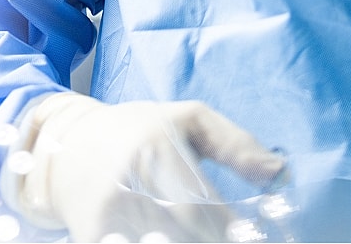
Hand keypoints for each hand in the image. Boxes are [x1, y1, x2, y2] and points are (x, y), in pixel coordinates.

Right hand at [9, 93, 285, 241]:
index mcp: (159, 147)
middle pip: (185, 234)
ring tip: (209, 237)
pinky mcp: (89, 237)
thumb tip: (280, 172)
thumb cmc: (143, 129)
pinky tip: (175, 238)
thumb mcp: (190, 119)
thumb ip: (236, 144)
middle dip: (214, 240)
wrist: (70, 147)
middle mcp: (130, 181)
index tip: (253, 235)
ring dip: (191, 243)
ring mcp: (107, 214)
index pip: (204, 205)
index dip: (231, 230)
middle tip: (234, 238)